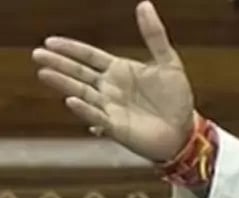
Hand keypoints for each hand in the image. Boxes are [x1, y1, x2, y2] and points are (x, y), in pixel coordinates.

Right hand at [31, 1, 194, 161]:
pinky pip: (97, 117)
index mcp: (119, 71)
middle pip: (79, 74)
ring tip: (45, 73)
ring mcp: (110, 108)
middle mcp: (110, 89)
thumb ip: (155, 36)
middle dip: (59, 64)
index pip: (89, 57)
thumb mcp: (169, 63)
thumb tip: (144, 4)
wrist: (186, 130)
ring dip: (63, 84)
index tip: (51, 41)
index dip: (71, 49)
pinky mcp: (116, 127)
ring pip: (82, 93)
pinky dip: (85, 110)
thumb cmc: (176, 99)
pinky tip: (72, 100)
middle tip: (38, 54)